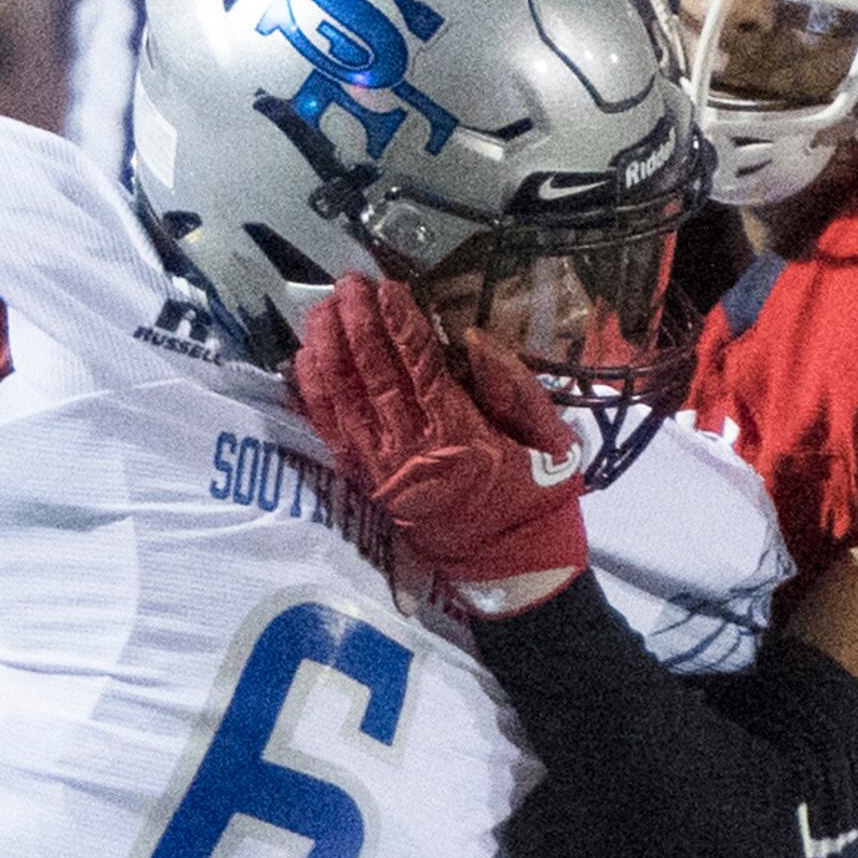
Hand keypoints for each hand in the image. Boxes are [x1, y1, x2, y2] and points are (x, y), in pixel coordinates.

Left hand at [289, 276, 587, 608]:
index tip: (385, 288)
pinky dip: (314, 395)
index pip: (421, 366)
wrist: (512, 572)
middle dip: (357, 324)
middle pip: (374, 375)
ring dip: (328, 351)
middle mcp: (413, 449)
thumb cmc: (537, 503)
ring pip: (343, 399)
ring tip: (320, 310)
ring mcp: (383, 468)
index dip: (400, 324)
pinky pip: (330, 433)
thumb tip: (474, 341)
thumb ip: (516, 390)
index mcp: (461, 435)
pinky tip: (304, 360)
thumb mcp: (552, 445)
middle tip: (346, 284)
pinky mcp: (367, 484)